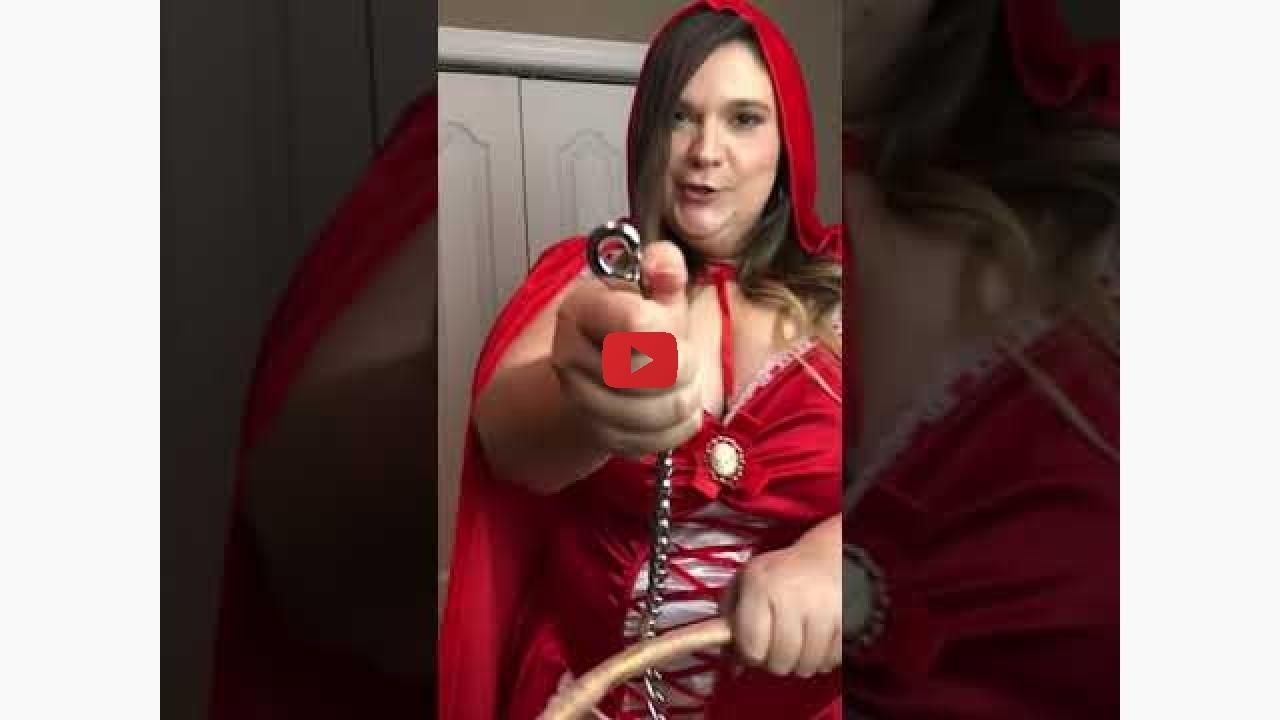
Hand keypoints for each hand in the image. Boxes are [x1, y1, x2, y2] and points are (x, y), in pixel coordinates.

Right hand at [550, 240, 702, 456]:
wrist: (594, 371)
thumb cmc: (628, 327)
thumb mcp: (647, 289)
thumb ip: (663, 269)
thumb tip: (664, 261)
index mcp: (581, 310)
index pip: (637, 323)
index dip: (668, 327)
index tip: (670, 323)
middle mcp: (570, 358)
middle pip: (650, 373)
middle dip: (683, 366)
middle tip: (684, 357)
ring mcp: (581, 402)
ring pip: (655, 413)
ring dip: (684, 398)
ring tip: (683, 384)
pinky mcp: (600, 437)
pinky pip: (657, 441)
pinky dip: (679, 426)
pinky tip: (675, 409)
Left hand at [721, 526, 842, 677]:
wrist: (831, 554)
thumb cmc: (784, 571)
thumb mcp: (747, 580)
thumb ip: (730, 618)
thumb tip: (732, 661)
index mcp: (762, 585)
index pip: (751, 647)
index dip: (750, 654)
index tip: (754, 646)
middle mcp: (792, 596)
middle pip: (779, 662)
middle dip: (775, 660)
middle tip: (778, 644)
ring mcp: (823, 609)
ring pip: (806, 666)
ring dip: (800, 662)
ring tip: (799, 640)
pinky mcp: (848, 620)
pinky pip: (830, 661)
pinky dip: (823, 658)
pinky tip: (819, 638)